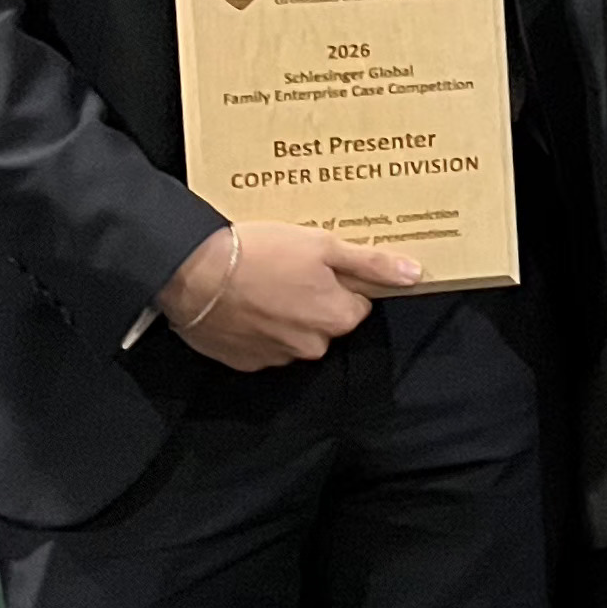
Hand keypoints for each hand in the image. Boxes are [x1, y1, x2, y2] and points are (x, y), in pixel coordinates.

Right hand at [158, 222, 422, 369]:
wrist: (192, 274)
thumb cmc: (260, 254)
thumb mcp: (324, 246)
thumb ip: (372, 264)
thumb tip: (414, 275)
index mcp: (336, 319)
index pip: (356, 305)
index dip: (340, 282)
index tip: (319, 265)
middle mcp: (311, 346)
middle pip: (325, 322)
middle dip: (312, 299)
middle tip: (287, 269)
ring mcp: (275, 357)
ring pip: (294, 334)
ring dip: (284, 314)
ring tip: (260, 282)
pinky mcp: (243, 361)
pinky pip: (261, 345)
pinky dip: (256, 327)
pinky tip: (242, 302)